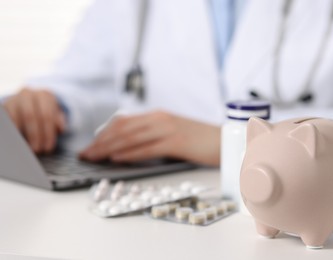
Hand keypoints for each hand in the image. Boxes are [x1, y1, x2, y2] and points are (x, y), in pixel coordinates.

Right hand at [3, 88, 65, 152]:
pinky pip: (7, 120)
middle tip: (38, 149)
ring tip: (28, 148)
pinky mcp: (5, 106)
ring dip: (21, 135)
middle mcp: (28, 94)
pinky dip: (13, 131)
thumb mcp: (55, 113)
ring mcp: (14, 99)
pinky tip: (18, 142)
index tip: (49, 147)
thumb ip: (58, 120)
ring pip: (16, 117)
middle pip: (30, 116)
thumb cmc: (45, 110)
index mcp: (44, 95)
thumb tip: (61, 129)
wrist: (29, 100)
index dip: (48, 133)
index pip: (47, 115)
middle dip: (35, 135)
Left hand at [79, 110, 220, 165]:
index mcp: (158, 115)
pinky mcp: (176, 141)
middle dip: (100, 142)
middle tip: (84, 154)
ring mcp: (168, 128)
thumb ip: (153, 136)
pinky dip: (130, 154)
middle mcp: (159, 118)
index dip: (104, 133)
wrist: (225, 139)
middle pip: (123, 129)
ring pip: (131, 138)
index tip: (90, 145)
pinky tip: (116, 159)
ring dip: (109, 148)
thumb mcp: (173, 132)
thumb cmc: (198, 139)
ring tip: (93, 158)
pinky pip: (147, 148)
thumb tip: (129, 148)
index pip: (123, 122)